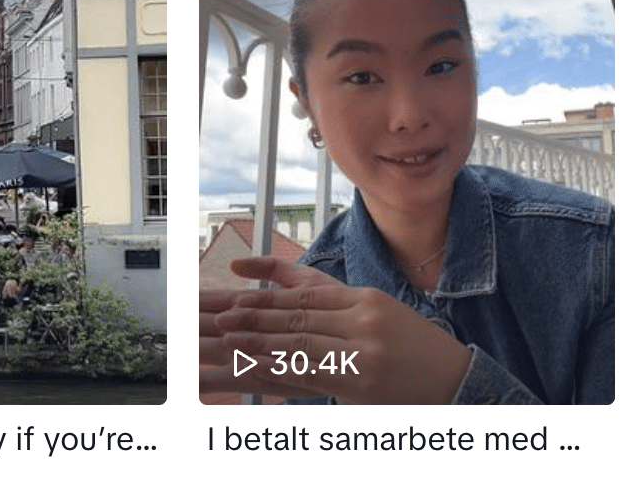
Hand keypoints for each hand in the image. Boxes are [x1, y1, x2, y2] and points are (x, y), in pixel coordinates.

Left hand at [202, 257, 471, 403]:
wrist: (457, 381)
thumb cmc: (411, 348)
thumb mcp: (377, 313)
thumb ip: (334, 303)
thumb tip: (291, 295)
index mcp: (365, 299)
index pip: (305, 298)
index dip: (267, 300)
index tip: (236, 301)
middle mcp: (364, 321)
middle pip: (297, 319)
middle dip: (255, 318)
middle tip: (221, 318)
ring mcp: (364, 352)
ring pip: (300, 345)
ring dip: (259, 343)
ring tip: (229, 340)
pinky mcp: (363, 382)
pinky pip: (312, 375)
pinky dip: (281, 370)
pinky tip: (259, 367)